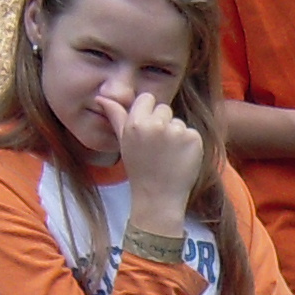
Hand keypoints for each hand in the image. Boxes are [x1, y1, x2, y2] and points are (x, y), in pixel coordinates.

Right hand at [102, 88, 204, 231]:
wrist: (158, 197)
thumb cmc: (139, 169)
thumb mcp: (124, 142)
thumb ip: (115, 117)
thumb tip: (101, 97)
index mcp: (135, 123)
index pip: (147, 98)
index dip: (148, 113)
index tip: (147, 131)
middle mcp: (155, 125)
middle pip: (164, 108)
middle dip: (162, 124)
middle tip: (157, 147)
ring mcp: (176, 131)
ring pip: (178, 121)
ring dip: (175, 135)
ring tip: (167, 155)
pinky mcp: (193, 139)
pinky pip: (191, 132)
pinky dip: (188, 144)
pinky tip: (180, 159)